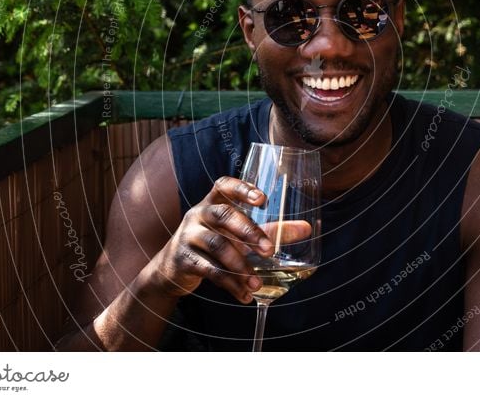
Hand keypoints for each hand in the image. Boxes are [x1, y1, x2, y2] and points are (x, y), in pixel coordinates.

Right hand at [148, 176, 277, 303]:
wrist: (172, 269)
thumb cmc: (213, 243)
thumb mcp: (238, 234)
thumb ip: (271, 230)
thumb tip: (307, 228)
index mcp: (213, 202)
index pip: (224, 185)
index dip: (242, 189)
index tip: (262, 199)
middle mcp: (199, 214)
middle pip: (223, 215)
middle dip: (248, 231)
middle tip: (269, 250)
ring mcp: (189, 235)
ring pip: (216, 245)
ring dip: (240, 265)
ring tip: (257, 282)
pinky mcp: (184, 259)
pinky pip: (208, 270)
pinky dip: (229, 284)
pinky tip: (244, 294)